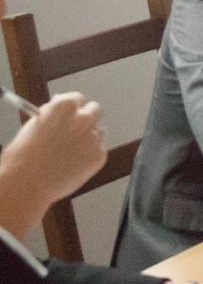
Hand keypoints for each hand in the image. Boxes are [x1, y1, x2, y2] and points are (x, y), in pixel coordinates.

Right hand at [0, 93, 105, 239]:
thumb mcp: (32, 126)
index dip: (71, 109)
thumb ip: (51, 115)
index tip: (67, 116)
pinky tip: (72, 165)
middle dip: (86, 118)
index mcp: (65, 106)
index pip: (77, 99)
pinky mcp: (99, 156)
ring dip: (88, 138)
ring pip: (97, 132)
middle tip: (74, 131)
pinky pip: (98, 151)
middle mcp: (83, 118)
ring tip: (68, 154)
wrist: (26, 185)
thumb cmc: (22, 157)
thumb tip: (59, 110)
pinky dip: (88, 156)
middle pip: (95, 110)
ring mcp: (93, 137)